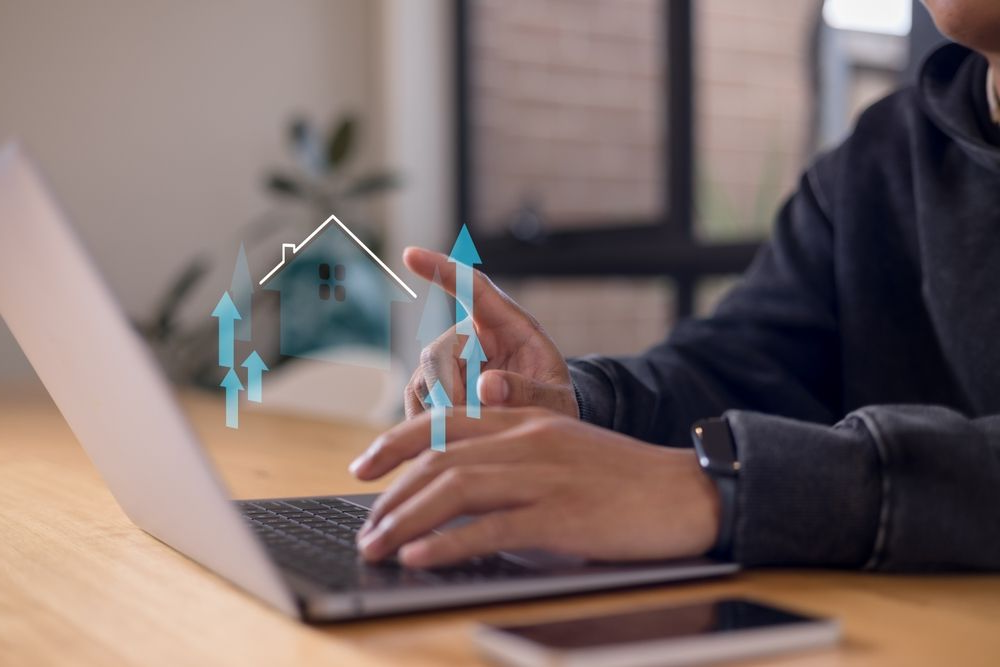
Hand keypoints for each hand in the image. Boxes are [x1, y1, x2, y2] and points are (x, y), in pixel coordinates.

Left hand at [349, 408, 720, 567]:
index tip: (363, 465)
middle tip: (364, 525)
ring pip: (455, 489)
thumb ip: (515, 458)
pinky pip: (492, 528)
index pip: (444, 423)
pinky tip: (420, 557)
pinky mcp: (561, 515)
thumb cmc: (625, 478)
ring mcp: (544, 476)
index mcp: (527, 420)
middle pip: (439, 459)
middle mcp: (527, 441)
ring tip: (376, 546)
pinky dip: (448, 543)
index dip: (395, 443)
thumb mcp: (563, 451)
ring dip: (405, 519)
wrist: (687, 490)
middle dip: (391, 494)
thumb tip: (460, 487)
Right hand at [402, 247, 577, 418]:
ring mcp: (451, 363)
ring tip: (475, 430)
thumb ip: (529, 392)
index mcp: (509, 325)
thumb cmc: (554, 404)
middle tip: (473, 421)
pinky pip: (416, 401)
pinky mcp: (435, 388)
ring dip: (443, 412)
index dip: (442, 270)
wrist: (543, 426)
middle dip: (449, 392)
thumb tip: (486, 386)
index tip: (411, 254)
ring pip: (423, 380)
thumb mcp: (555, 401)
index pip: (473, 289)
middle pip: (437, 352)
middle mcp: (473, 337)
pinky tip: (454, 435)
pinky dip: (430, 423)